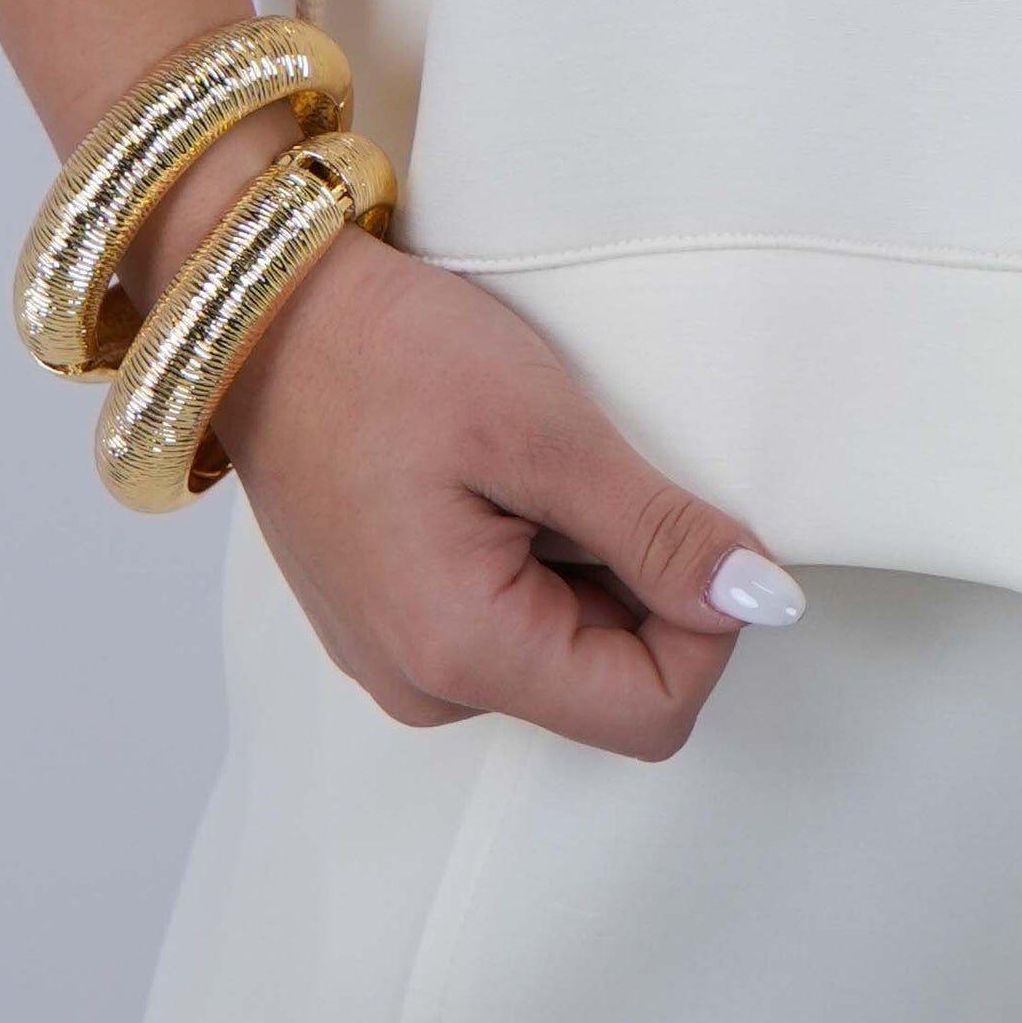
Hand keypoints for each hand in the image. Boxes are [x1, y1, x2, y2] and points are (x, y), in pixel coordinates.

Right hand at [213, 227, 799, 758]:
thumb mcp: (547, 429)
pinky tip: (500, 476)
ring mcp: (399, 661)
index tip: (684, 515)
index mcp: (462, 656)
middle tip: (596, 467)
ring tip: (534, 463)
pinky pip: (507, 622)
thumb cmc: (388, 354)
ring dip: (589, 562)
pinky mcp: (389, 623)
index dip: (706, 622)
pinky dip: (537, 555)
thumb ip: (658, 532)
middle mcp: (424, 690)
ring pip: (563, 650)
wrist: (257, 310)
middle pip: (609, 685)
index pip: (653, 712)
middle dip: (641, 583)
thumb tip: (763, 602)